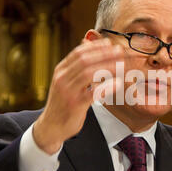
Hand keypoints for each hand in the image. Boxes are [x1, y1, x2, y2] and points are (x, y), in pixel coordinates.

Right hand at [33, 38, 123, 153]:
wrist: (51, 126)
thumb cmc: (63, 103)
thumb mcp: (65, 82)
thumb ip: (76, 67)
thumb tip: (86, 45)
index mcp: (60, 71)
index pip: (78, 53)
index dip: (95, 46)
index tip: (110, 43)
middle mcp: (62, 78)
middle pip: (84, 60)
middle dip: (104, 54)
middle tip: (119, 51)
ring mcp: (67, 91)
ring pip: (89, 73)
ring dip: (107, 67)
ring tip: (121, 65)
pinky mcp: (75, 105)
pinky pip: (93, 92)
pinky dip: (107, 86)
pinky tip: (118, 83)